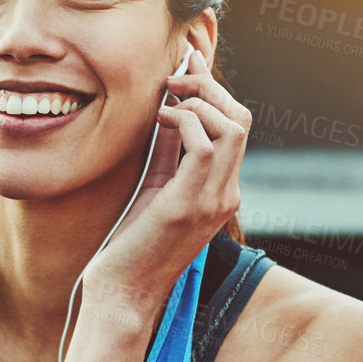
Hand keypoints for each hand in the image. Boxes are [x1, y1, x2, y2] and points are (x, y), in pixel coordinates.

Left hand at [82, 49, 251, 317]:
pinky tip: (158, 122)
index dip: (214, 90)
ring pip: (231, 125)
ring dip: (197, 100)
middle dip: (209, 87)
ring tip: (165, 101)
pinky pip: (203, 144)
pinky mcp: (189, 204)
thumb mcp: (154, 187)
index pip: (236, 126)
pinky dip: (182, 120)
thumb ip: (167, 150)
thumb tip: (167, 108)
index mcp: (221, 191)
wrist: (122, 295)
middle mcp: (226, 194)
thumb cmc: (132, 247)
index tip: (186, 66)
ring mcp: (213, 200)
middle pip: (240, 119)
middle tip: (174, 78)